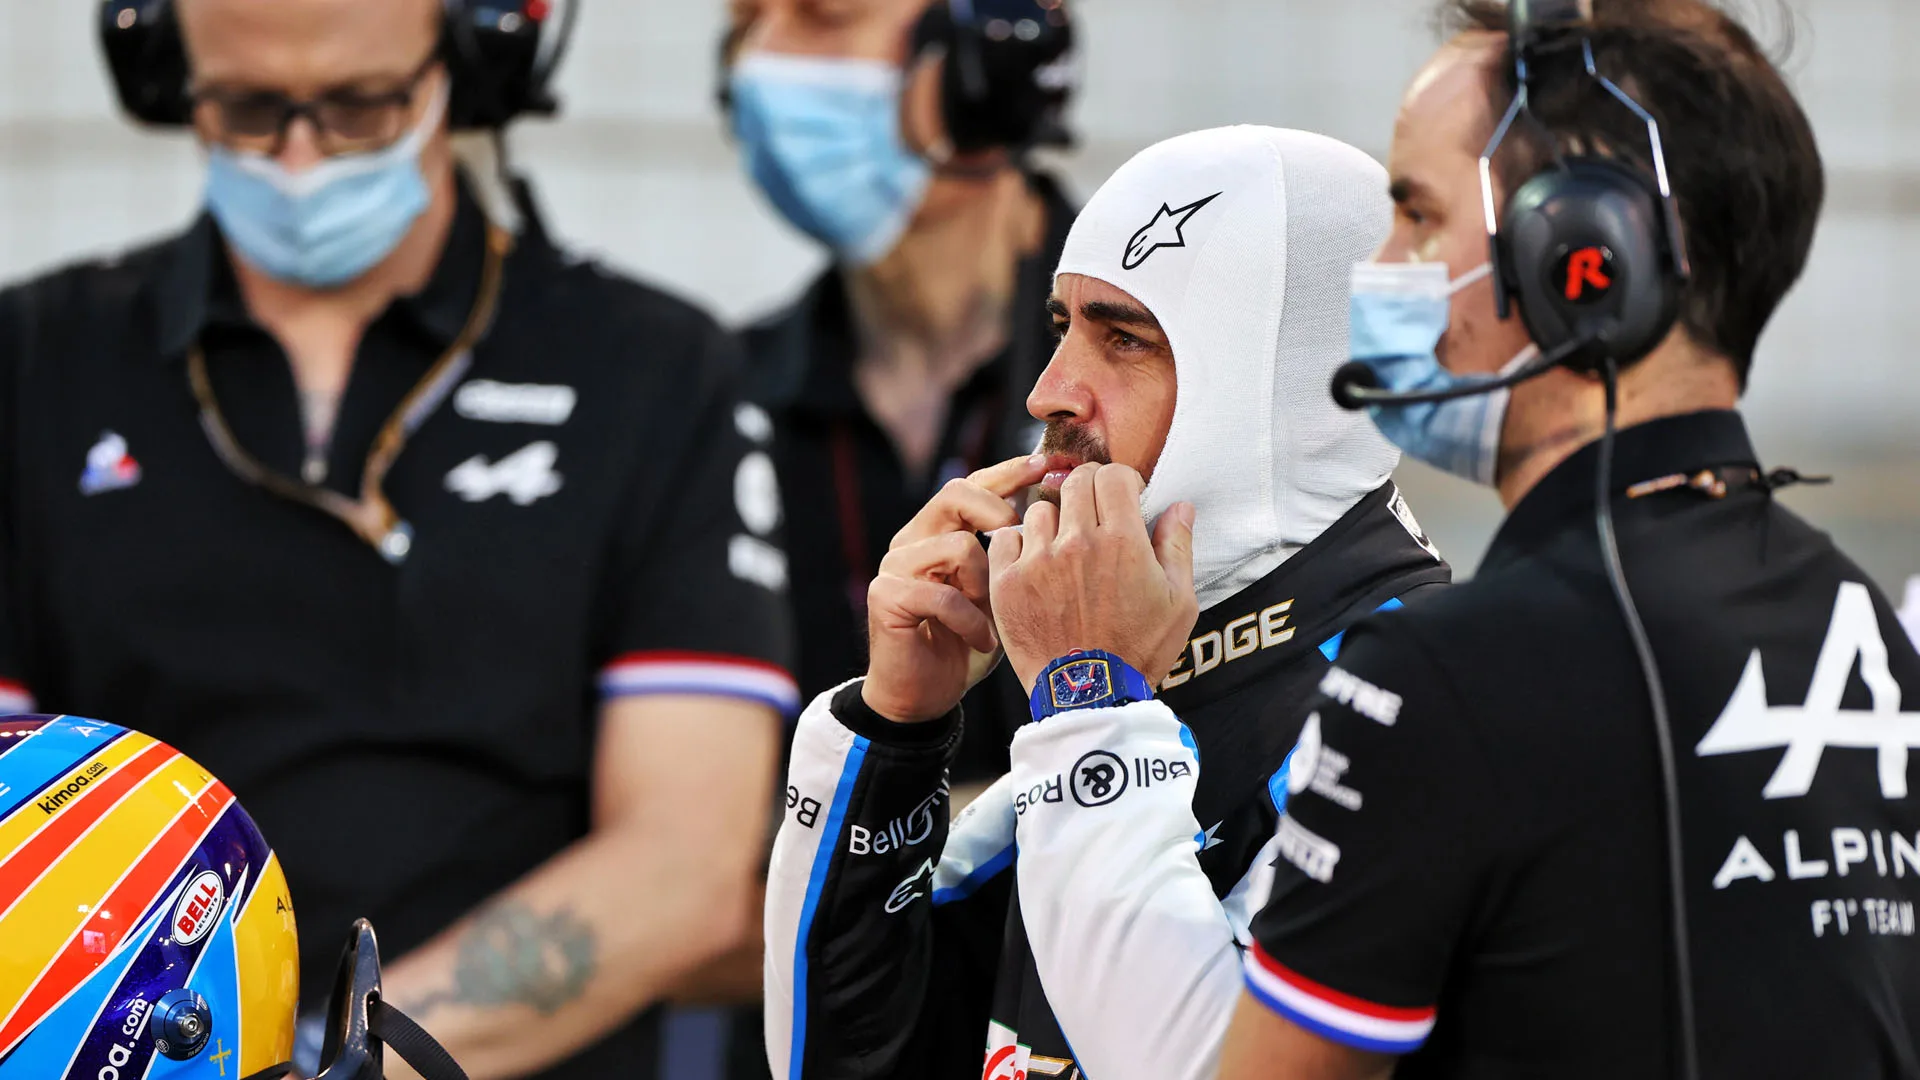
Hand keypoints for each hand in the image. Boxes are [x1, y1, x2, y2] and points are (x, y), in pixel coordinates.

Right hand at [862, 454, 1050, 721]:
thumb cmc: (968, 643)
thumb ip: (1013, 555)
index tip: (1043, 465)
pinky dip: (970, 621)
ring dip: (987, 584)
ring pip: (957, 545)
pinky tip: (983, 642)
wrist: (924, 694)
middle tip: (1024, 539)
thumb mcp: (1000, 592)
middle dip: (998, 510)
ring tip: (996, 616)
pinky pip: (942, 594)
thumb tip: (1055, 515)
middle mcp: (912, 540)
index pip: (971, 485)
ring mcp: (895, 566)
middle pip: (955, 493)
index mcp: (938, 531)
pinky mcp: (886, 596)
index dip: (1006, 472)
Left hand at [987, 462, 1197, 694]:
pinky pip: (1006, 538)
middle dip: (1088, 489)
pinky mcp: (1008, 582)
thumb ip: (1178, 547)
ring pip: (1041, 509)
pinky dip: (1019, 544)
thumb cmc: (1139, 651)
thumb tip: (1181, 505)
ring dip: (1054, 520)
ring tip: (1064, 547)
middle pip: (1076, 481)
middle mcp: (1078, 542)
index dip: (1121, 482)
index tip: (1123, 499)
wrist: (1090, 696)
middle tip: (1093, 513)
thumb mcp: (1180, 603)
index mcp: (1123, 541)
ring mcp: (1038, 561)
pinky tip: (1035, 564)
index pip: (1113, 475)